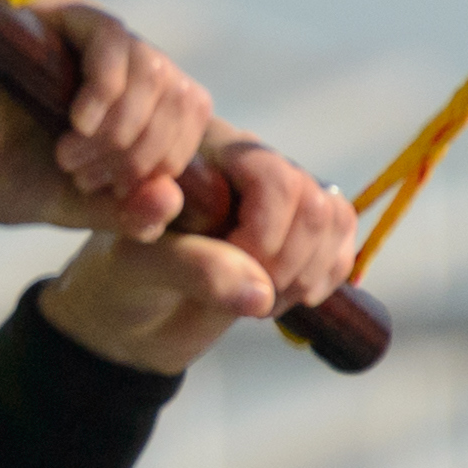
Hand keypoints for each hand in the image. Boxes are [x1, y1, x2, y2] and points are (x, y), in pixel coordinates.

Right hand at [0, 0, 230, 238]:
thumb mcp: (75, 204)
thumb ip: (125, 209)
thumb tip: (173, 201)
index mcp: (126, 96)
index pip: (189, 109)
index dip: (169, 156)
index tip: (113, 189)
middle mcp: (112, 56)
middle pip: (178, 90)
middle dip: (142, 148)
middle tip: (88, 176)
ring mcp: (85, 30)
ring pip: (154, 67)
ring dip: (122, 126)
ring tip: (72, 156)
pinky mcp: (55, 14)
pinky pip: (112, 39)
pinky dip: (106, 89)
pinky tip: (76, 123)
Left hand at [31, 136, 365, 377]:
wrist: (132, 315)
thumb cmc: (123, 278)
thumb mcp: (139, 268)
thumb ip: (192, 268)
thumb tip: (259, 291)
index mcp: (207, 152)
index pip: (274, 176)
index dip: (267, 233)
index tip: (235, 270)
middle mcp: (250, 167)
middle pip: (314, 202)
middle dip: (288, 262)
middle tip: (247, 298)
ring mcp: (281, 199)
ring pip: (335, 219)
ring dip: (307, 274)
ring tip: (261, 303)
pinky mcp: (303, 232)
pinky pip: (344, 242)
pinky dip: (324, 279)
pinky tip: (283, 299)